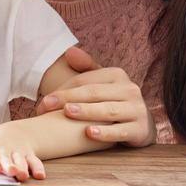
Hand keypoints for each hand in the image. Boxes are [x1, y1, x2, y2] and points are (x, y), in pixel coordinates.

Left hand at [0, 122, 43, 181]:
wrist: (11, 135)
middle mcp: (3, 148)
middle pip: (6, 157)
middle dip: (8, 165)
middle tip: (10, 172)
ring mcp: (17, 152)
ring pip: (21, 160)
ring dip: (23, 167)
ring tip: (22, 175)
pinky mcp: (29, 156)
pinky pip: (35, 161)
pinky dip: (38, 168)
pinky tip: (40, 176)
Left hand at [35, 47, 155, 146]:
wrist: (141, 124)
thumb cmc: (113, 101)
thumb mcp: (102, 83)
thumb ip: (86, 67)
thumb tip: (69, 51)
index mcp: (117, 75)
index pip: (85, 80)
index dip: (63, 89)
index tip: (44, 101)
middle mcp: (130, 89)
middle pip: (93, 93)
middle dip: (67, 99)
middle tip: (45, 106)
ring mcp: (137, 110)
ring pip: (107, 110)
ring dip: (86, 111)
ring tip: (68, 112)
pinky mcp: (141, 130)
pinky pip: (120, 131)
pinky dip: (105, 133)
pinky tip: (89, 133)